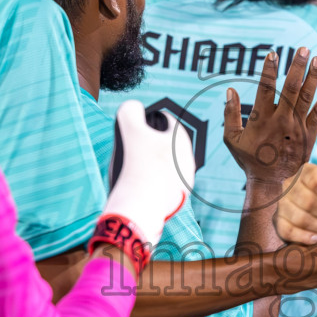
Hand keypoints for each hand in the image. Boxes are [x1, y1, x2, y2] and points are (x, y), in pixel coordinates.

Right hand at [107, 98, 195, 245]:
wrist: (139, 208)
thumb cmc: (135, 166)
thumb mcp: (127, 128)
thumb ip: (129, 110)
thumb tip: (132, 108)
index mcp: (181, 140)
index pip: (167, 120)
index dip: (148, 120)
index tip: (136, 127)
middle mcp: (188, 159)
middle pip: (168, 143)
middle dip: (152, 142)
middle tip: (133, 147)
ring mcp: (185, 180)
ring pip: (169, 163)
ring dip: (154, 161)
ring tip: (136, 166)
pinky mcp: (179, 197)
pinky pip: (167, 182)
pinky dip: (155, 180)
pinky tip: (141, 183)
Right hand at [223, 47, 316, 186]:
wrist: (269, 182)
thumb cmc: (248, 158)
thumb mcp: (231, 139)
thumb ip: (230, 114)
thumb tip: (230, 90)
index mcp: (261, 119)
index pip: (265, 88)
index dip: (269, 70)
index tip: (273, 53)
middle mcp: (280, 120)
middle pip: (290, 88)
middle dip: (297, 66)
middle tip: (303, 48)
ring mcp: (296, 128)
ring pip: (306, 97)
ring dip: (313, 76)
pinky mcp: (309, 136)